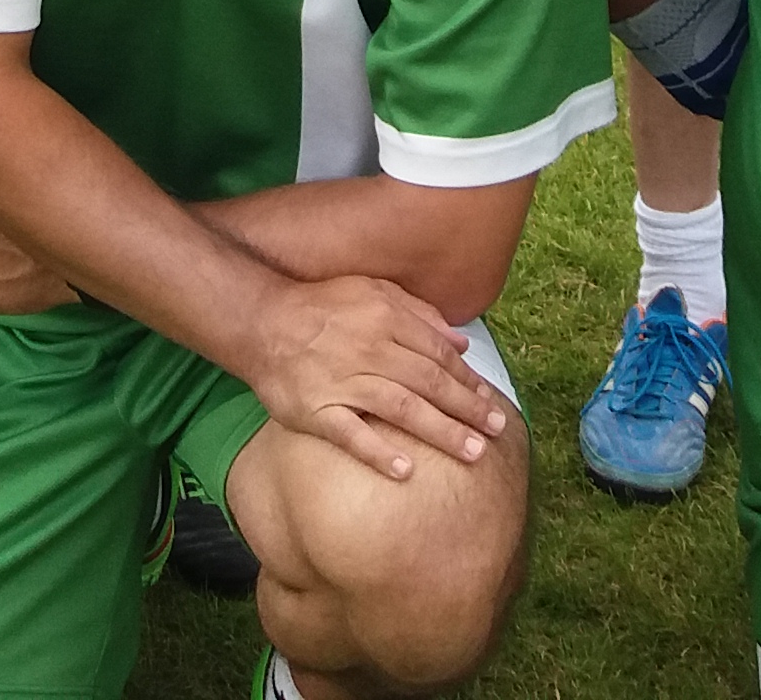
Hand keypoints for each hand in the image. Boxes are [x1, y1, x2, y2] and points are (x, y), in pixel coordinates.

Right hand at [241, 273, 510, 484]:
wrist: (262, 321)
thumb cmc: (321, 307)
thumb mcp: (371, 290)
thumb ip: (417, 313)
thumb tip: (460, 343)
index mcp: (385, 319)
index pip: (437, 355)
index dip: (468, 380)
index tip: (490, 401)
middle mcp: (369, 350)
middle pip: (429, 383)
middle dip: (468, 408)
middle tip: (497, 431)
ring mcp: (343, 382)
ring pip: (402, 408)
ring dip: (441, 431)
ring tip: (472, 452)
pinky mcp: (317, 410)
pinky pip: (351, 434)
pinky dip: (378, 452)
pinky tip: (405, 471)